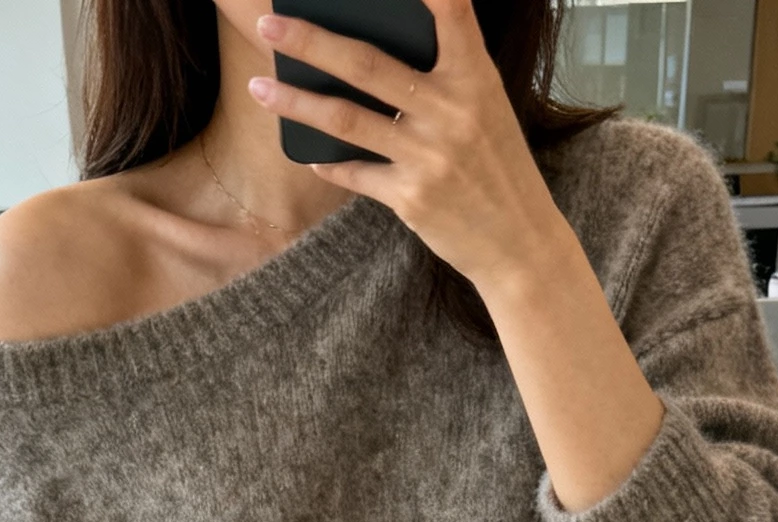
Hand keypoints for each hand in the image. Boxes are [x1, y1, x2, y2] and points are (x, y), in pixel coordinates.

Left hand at [248, 0, 562, 296]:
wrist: (519, 243)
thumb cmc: (496, 165)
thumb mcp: (485, 106)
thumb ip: (442, 73)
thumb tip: (372, 52)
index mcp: (475, 76)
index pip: (450, 10)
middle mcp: (451, 111)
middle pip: (367, 65)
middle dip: (311, 41)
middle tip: (268, 23)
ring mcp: (429, 156)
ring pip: (347, 120)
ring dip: (296, 101)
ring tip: (258, 86)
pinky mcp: (412, 197)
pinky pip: (356, 173)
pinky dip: (328, 162)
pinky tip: (308, 152)